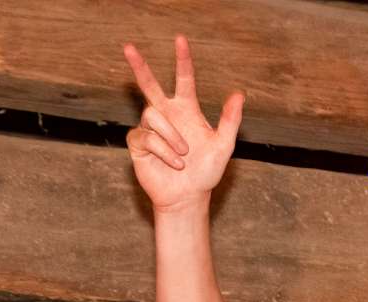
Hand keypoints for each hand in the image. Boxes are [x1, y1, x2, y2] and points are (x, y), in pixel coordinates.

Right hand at [122, 35, 245, 210]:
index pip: (183, 79)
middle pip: (149, 84)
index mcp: (186, 110)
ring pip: (153, 115)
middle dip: (139, 66)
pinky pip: (146, 136)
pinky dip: (163, 150)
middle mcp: (166, 115)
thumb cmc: (206, 173)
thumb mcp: (223, 146)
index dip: (182, 60)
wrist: (188, 197)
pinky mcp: (138, 143)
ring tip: (184, 156)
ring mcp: (150, 128)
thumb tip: (238, 94)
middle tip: (128, 47)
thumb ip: (230, 120)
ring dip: (171, 136)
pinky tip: (174, 163)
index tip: (180, 39)